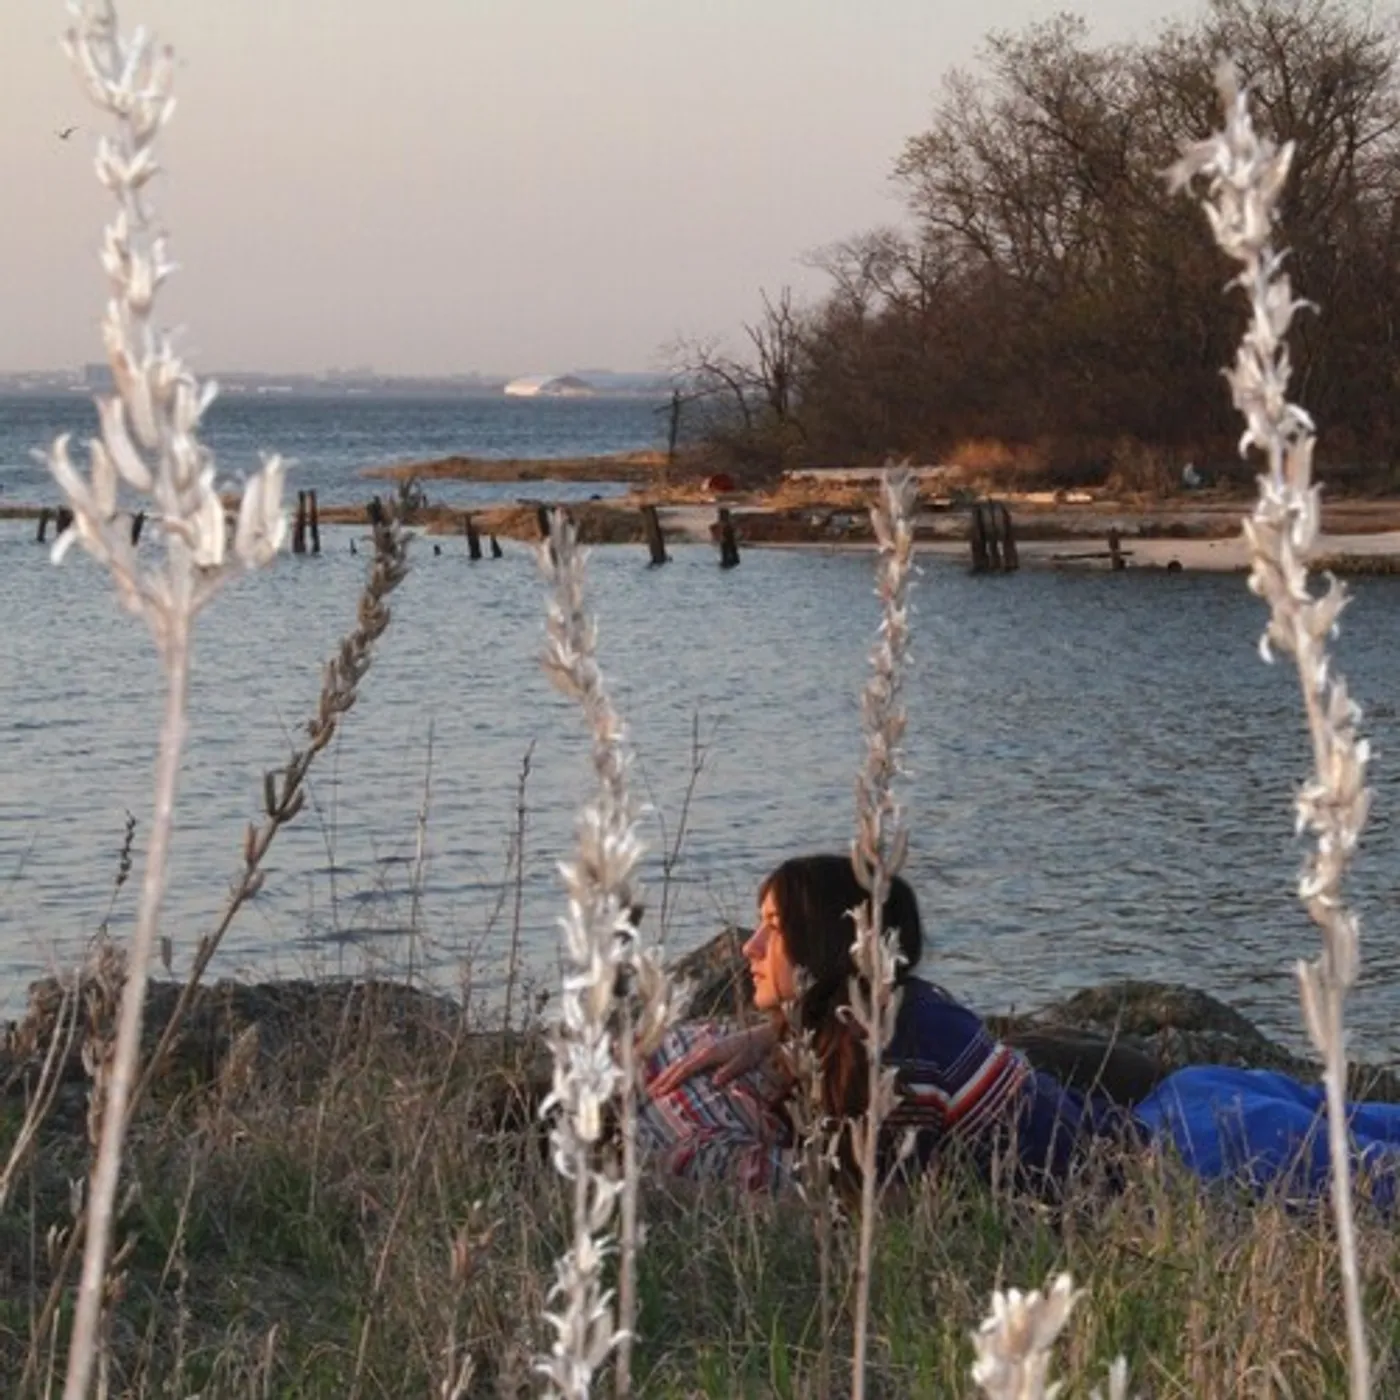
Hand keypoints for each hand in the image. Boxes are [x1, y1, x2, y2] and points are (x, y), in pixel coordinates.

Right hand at [648, 1020, 779, 1097]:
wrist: (761, 1035)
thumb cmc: (753, 1050)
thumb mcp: (744, 1062)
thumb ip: (729, 1071)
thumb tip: (714, 1082)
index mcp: (709, 1053)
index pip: (685, 1069)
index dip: (672, 1081)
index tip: (660, 1092)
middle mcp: (703, 1049)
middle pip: (678, 1065)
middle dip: (663, 1078)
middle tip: (649, 1092)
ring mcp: (704, 1047)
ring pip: (680, 1061)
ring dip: (667, 1073)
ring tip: (655, 1086)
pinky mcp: (707, 1048)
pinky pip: (687, 1060)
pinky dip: (676, 1068)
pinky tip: (673, 1075)